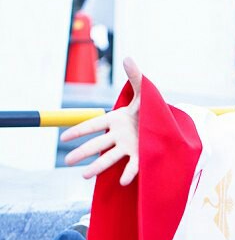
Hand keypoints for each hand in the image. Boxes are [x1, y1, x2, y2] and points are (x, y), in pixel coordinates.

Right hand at [61, 57, 141, 185]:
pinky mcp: (141, 156)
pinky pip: (133, 166)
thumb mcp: (144, 92)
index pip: (93, 125)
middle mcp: (119, 136)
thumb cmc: (151, 108)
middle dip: (82, 152)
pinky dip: (128, 174)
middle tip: (66, 162)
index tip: (63, 138)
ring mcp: (129, 147)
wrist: (166, 124)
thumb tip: (128, 58)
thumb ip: (135, 77)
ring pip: (109, 158)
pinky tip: (123, 181)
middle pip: (97, 145)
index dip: (78, 131)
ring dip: (97, 167)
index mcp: (116, 120)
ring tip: (84, 176)